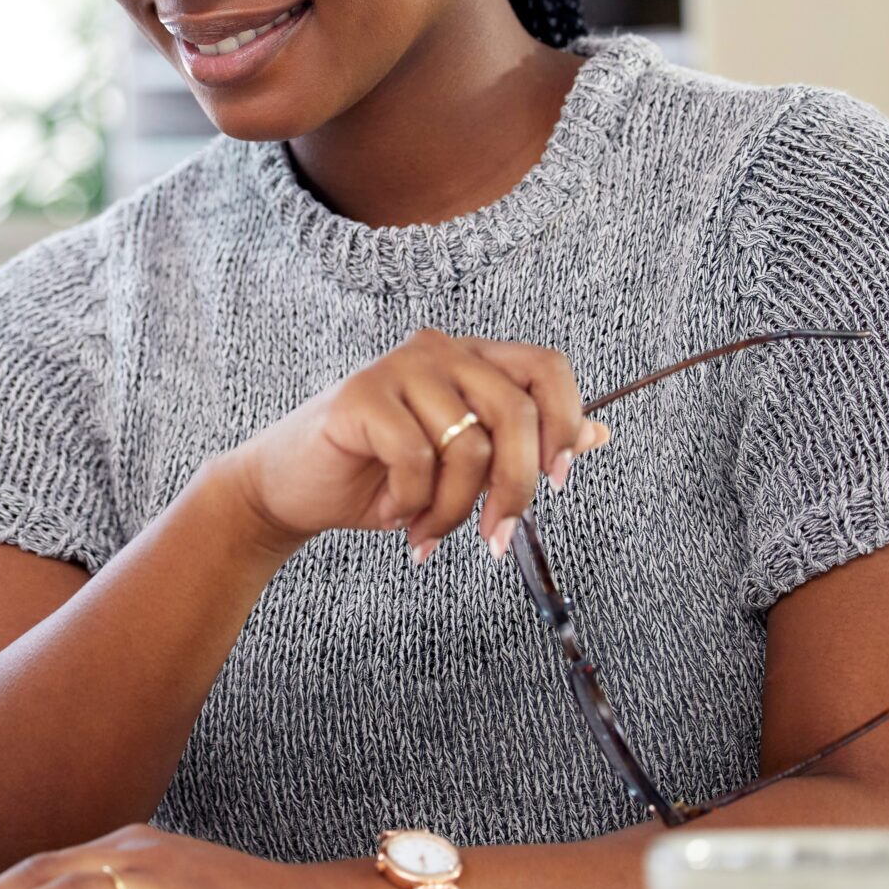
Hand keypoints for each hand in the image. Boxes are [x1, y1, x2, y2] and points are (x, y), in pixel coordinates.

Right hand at [216, 328, 612, 562]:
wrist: (290, 490)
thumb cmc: (377, 476)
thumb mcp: (462, 465)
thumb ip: (522, 445)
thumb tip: (598, 435)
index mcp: (470, 359)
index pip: (547, 368)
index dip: (564, 422)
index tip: (557, 480)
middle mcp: (439, 350)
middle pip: (515, 412)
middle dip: (515, 488)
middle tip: (495, 538)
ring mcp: (398, 368)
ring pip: (468, 445)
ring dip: (455, 508)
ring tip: (428, 531)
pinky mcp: (360, 396)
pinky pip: (417, 459)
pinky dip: (413, 503)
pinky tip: (394, 515)